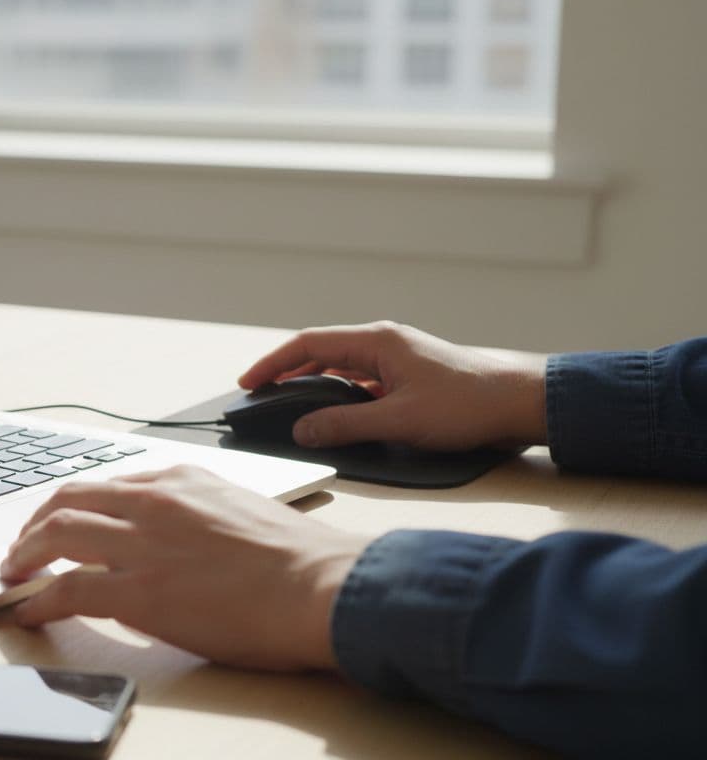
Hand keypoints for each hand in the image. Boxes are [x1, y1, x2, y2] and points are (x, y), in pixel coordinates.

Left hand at [0, 465, 370, 671]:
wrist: (322, 586)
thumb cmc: (299, 559)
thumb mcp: (240, 509)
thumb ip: (197, 515)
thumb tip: (173, 541)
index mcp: (180, 480)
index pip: (107, 485)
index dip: (74, 507)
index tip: (61, 522)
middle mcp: (153, 502)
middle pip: (68, 499)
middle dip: (35, 523)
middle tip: (23, 546)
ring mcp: (143, 544)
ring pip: (56, 534)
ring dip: (24, 554)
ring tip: (12, 574)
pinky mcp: (139, 591)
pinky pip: (67, 590)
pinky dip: (38, 600)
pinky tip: (28, 611)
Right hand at [237, 321, 546, 449]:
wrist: (522, 404)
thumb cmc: (468, 404)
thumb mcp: (399, 420)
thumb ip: (346, 425)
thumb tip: (303, 430)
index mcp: (377, 341)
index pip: (309, 344)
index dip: (273, 363)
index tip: (249, 383)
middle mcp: (384, 343)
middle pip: (321, 352)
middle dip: (287, 373)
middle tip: (261, 396)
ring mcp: (397, 359)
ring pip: (340, 368)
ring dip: (313, 384)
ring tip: (288, 406)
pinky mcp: (408, 376)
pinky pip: (360, 380)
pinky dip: (338, 394)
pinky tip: (333, 414)